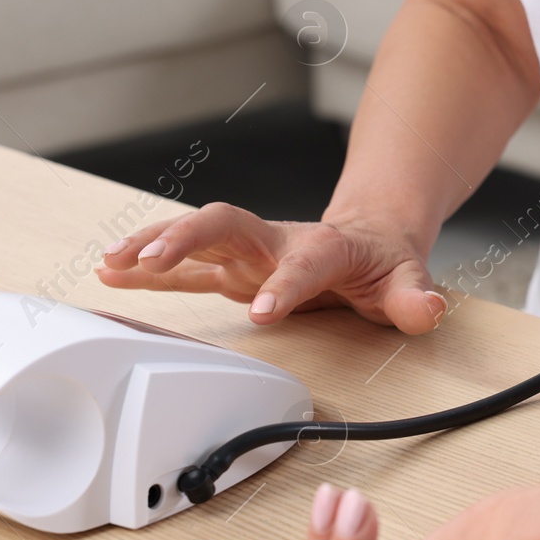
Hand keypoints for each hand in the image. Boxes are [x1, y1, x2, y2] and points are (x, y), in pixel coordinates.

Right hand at [96, 202, 445, 333]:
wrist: (369, 237)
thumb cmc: (384, 261)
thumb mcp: (408, 280)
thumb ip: (416, 297)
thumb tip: (429, 310)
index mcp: (322, 248)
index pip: (300, 264)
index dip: (283, 286)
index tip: (263, 313)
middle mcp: (276, 242)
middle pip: (225, 225)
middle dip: (187, 238)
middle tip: (153, 258)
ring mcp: (249, 253)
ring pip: (194, 237)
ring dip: (152, 246)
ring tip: (110, 262)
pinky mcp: (232, 269)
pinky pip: (185, 268)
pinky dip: (149, 269)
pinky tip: (112, 272)